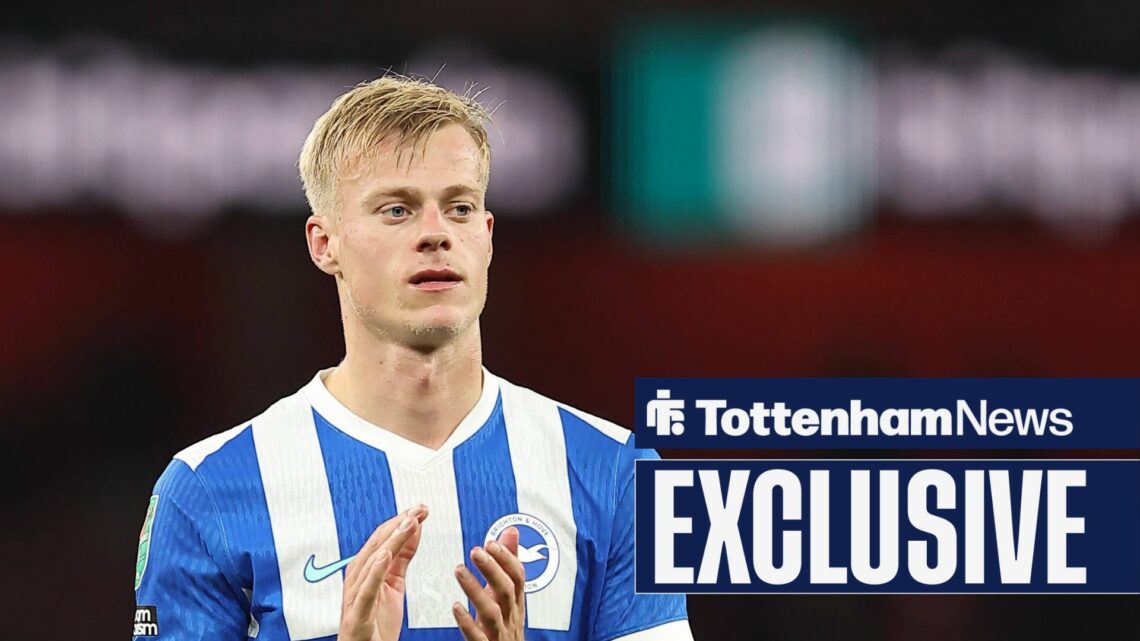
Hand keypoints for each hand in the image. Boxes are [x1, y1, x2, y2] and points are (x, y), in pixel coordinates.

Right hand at [338, 505, 428, 640]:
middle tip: (417, 511)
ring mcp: (355, 599)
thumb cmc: (375, 625)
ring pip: (371, 563)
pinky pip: (366, 591)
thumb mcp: (394, 585)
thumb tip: (412, 529)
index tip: (419, 509)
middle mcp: (357, 582)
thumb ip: (401, 557)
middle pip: (375, 546)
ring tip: (406, 524)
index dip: (400, 522)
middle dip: (397, 526)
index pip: (382, 540)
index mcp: (366, 573)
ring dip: (390, 541)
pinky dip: (374, 572)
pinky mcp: (357, 616)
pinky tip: (385, 556)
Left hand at [451, 526, 525, 640]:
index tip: (492, 542)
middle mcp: (509, 616)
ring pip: (492, 612)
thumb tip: (511, 532)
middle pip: (506, 590)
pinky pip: (478, 637)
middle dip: (493, 569)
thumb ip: (507, 563)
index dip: (507, 559)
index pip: (517, 577)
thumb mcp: (509, 595)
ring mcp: (498, 633)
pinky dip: (468, 622)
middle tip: (476, 551)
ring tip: (459, 570)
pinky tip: (456, 607)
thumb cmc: (505, 627)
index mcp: (514, 602)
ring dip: (476, 590)